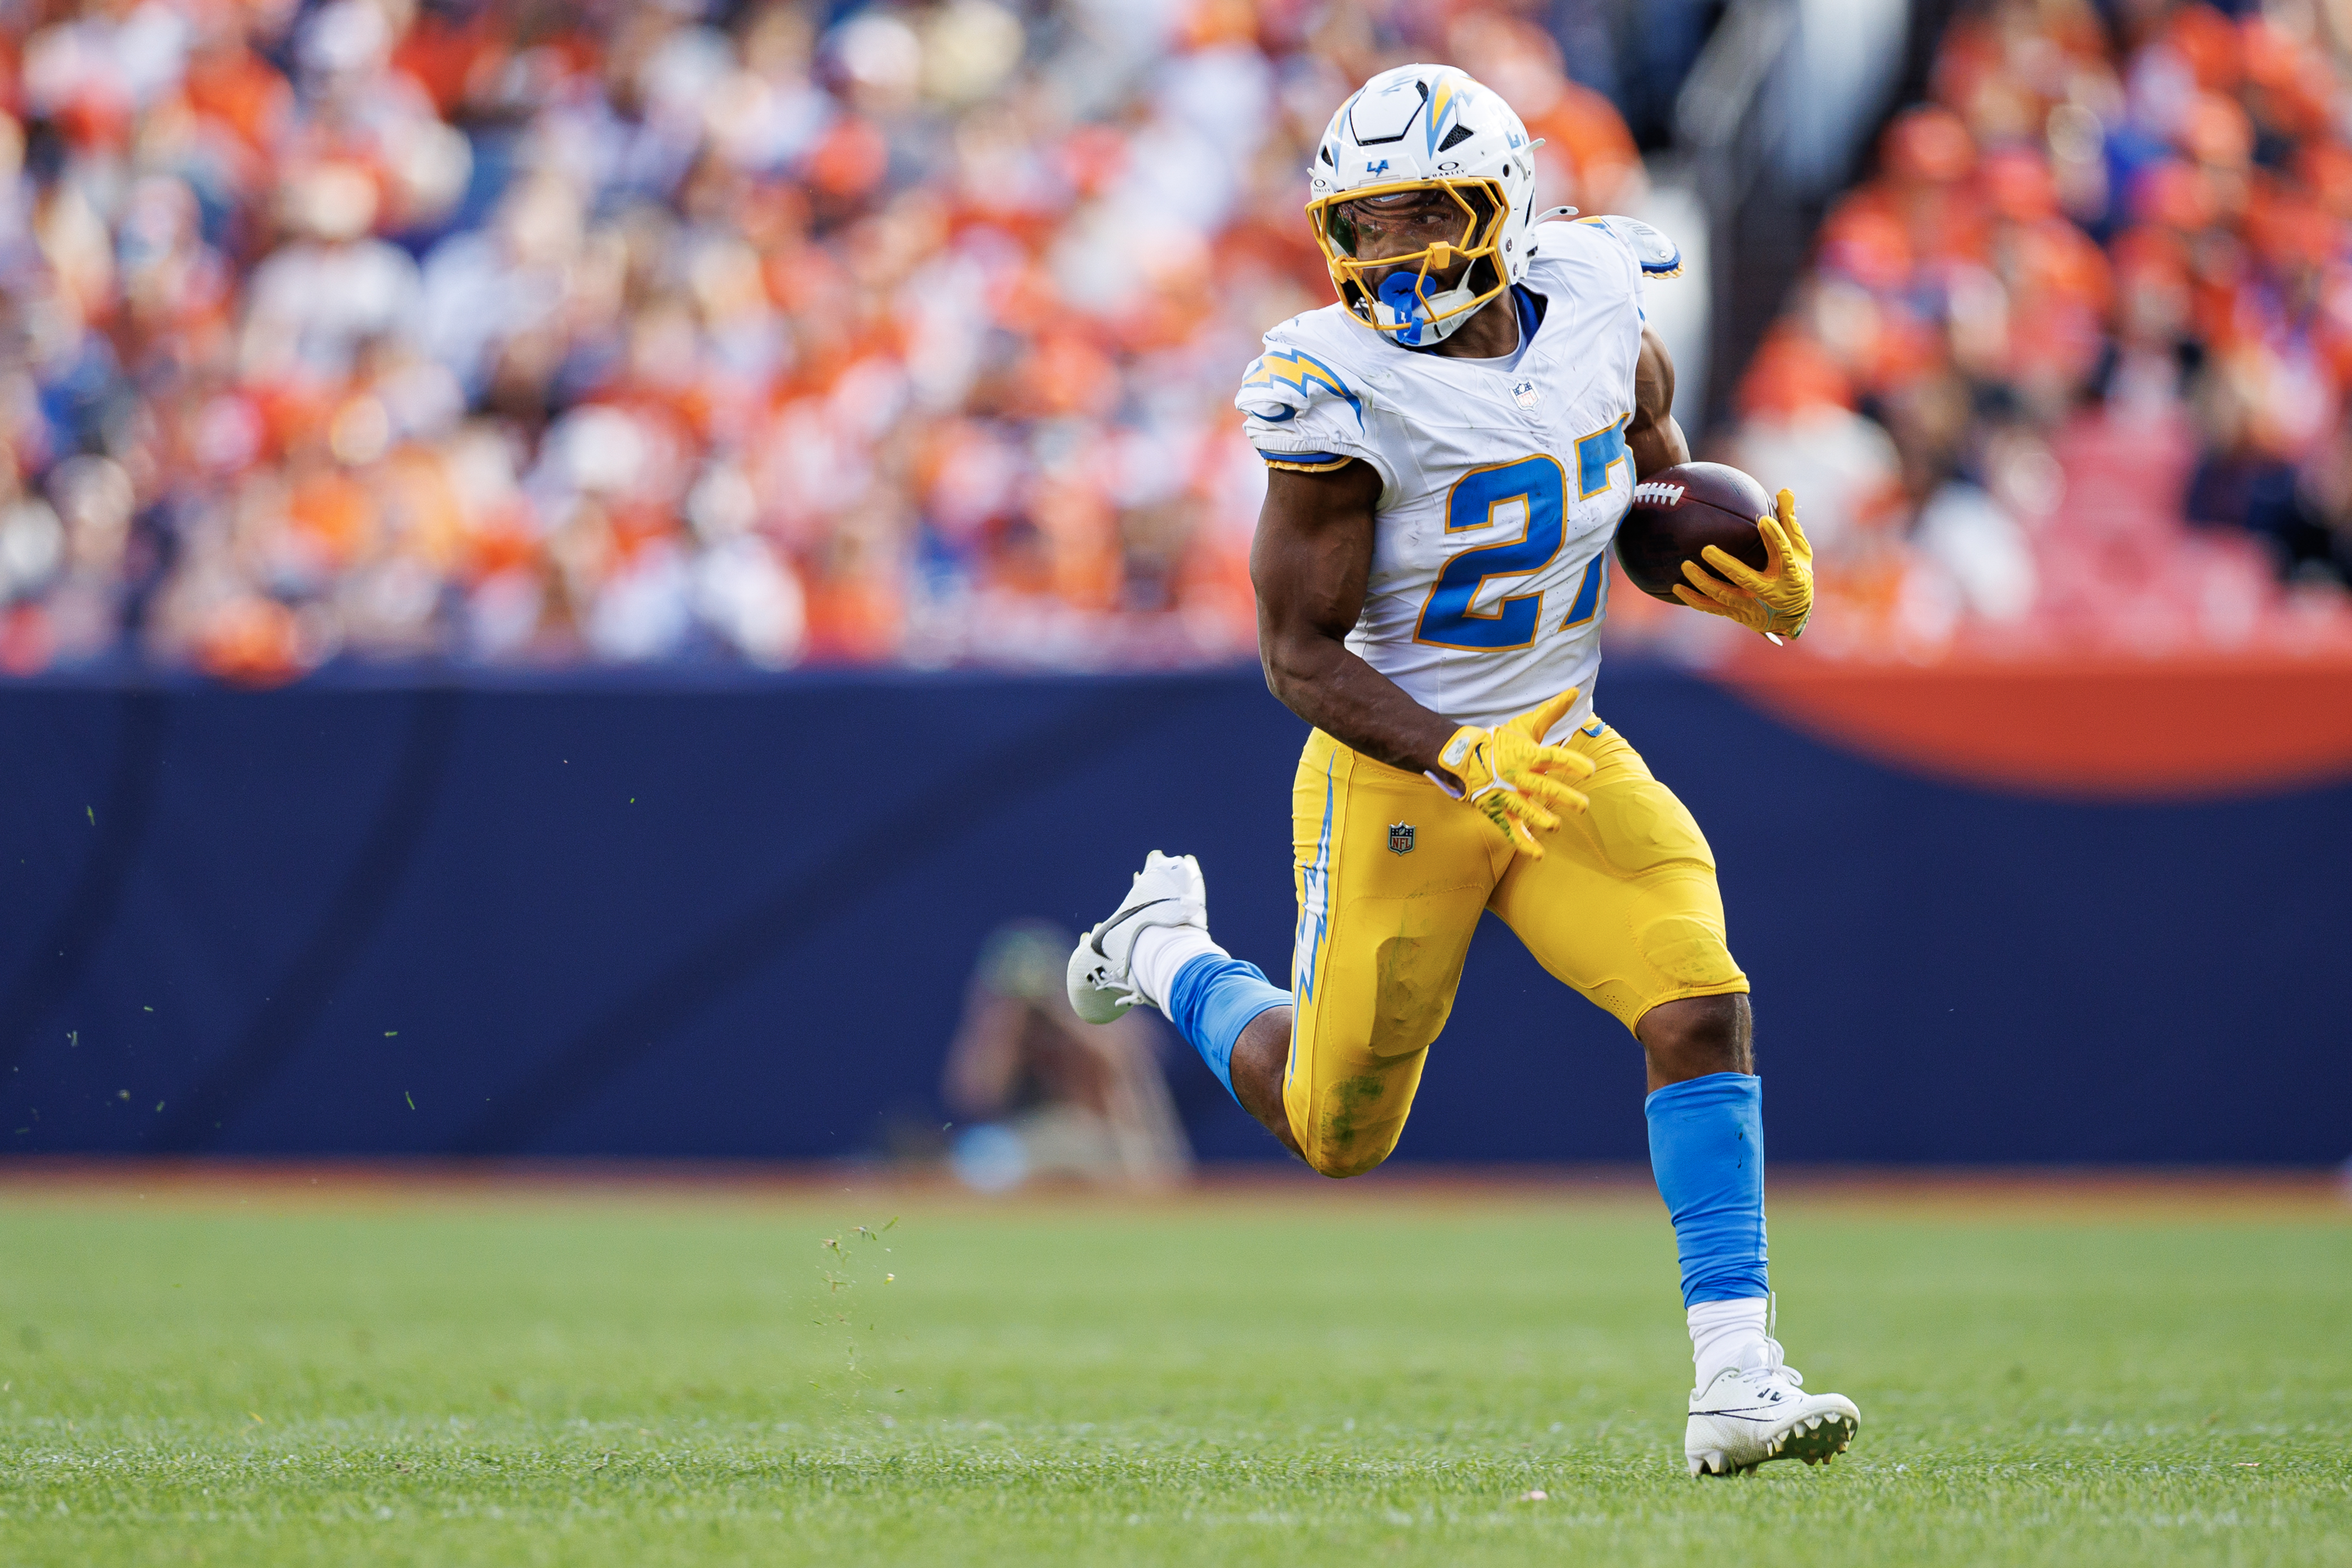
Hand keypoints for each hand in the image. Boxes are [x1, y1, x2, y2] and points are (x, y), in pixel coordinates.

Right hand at [1427, 689, 1596, 857]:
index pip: (1552, 757)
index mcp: (1526, 753)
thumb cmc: (1501, 741)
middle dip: (1563, 796)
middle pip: (1541, 786)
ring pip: (1523, 809)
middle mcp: (1516, 775)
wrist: (1463, 757)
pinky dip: (1523, 843)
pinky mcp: (1496, 810)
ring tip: (1556, 826)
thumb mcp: (1525, 726)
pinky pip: (1510, 829)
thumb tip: (1574, 691)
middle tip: (1584, 806)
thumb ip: (1551, 712)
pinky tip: (1538, 854)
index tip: (1590, 771)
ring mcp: (1504, 794)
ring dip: (1540, 819)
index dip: (1571, 763)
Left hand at [1674, 487, 1812, 642]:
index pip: (1783, 554)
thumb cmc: (1796, 573)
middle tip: (1706, 549)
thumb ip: (1788, 521)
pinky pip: (1713, 608)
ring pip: (1724, 596)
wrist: (1794, 614)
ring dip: (1703, 582)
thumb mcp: (1799, 549)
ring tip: (1685, 566)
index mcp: (1790, 574)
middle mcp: (1771, 593)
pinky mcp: (1738, 614)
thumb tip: (1784, 490)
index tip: (1763, 521)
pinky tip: (1677, 587)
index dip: (1775, 538)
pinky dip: (1694, 599)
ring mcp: (1753, 606)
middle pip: (1746, 579)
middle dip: (1726, 566)